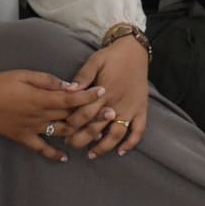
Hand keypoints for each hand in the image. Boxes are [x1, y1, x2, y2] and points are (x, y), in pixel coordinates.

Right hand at [0, 70, 104, 162]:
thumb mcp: (24, 75)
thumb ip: (48, 81)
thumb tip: (70, 85)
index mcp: (40, 99)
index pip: (70, 98)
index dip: (88, 95)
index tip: (104, 91)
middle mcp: (39, 116)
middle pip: (70, 116)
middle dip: (92, 114)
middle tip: (111, 112)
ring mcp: (31, 129)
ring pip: (60, 133)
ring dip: (80, 133)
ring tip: (97, 132)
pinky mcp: (21, 138)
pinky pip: (40, 148)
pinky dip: (53, 153)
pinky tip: (65, 157)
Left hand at [68, 38, 149, 157]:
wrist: (135, 51)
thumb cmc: (112, 56)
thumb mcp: (95, 61)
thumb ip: (82, 76)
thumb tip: (68, 90)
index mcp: (104, 92)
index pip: (85, 114)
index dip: (73, 125)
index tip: (63, 130)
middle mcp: (117, 103)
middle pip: (97, 128)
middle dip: (82, 140)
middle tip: (71, 144)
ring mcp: (131, 108)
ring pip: (117, 134)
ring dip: (104, 147)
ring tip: (92, 154)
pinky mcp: (141, 109)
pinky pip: (139, 130)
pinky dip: (131, 143)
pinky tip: (121, 151)